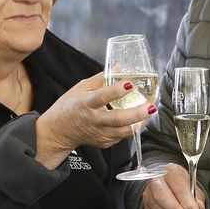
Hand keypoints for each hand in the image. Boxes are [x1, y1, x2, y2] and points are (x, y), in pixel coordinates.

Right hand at [35, 74, 153, 168]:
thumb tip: (118, 66)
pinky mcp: (104, 142)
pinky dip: (131, 128)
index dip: (116, 91)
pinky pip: (121, 136)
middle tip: (151, 106)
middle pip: (118, 119)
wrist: (58, 131)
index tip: (130, 84)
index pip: (101, 97)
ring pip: (124, 132)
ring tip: (149, 112)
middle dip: (137, 113)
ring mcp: (99, 133)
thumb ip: (101, 78)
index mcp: (85, 103)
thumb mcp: (81, 88)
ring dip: (140, 122)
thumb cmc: (69, 106)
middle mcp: (93, 120)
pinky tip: (138, 120)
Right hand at [141, 166, 205, 208]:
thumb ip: (197, 198)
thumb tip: (198, 208)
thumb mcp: (194, 188)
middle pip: (161, 196)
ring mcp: (148, 194)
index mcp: (171, 171)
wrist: (169, 186)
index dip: (186, 202)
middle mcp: (157, 180)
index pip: (177, 185)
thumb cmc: (181, 186)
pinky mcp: (146, 207)